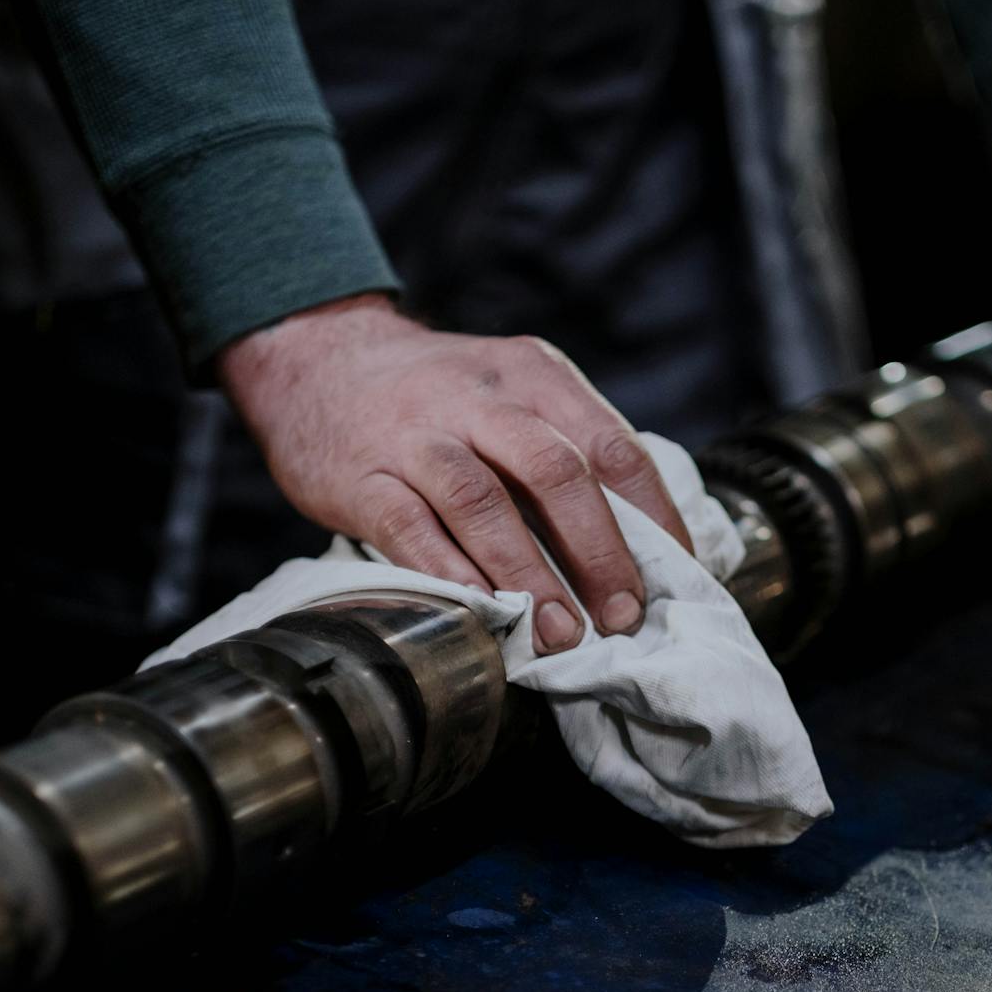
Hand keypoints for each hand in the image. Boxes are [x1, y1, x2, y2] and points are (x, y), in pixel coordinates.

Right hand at [218, 294, 691, 652]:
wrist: (316, 358)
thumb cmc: (435, 397)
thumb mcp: (511, 393)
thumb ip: (566, 451)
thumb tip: (640, 545)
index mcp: (534, 375)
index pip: (613, 446)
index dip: (652, 518)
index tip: (676, 577)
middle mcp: (479, 397)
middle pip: (558, 473)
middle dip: (600, 553)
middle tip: (623, 615)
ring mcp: (416, 435)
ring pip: (484, 503)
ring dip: (530, 576)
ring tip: (563, 634)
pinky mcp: (362, 477)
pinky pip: (411, 529)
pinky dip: (453, 575)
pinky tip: (484, 613)